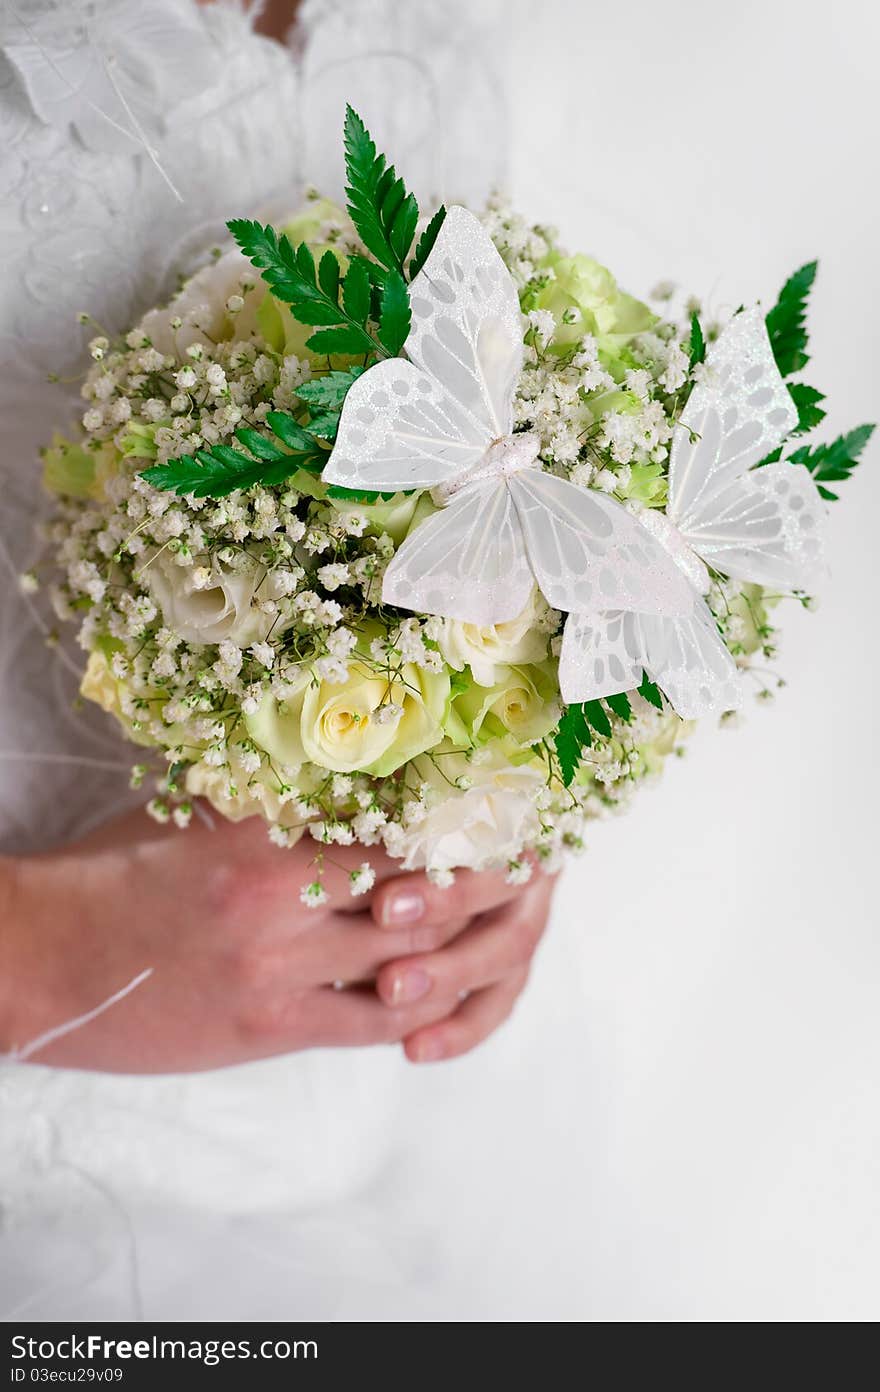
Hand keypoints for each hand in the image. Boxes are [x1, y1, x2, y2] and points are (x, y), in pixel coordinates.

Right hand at [0, 806, 553, 1072]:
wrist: (43, 960)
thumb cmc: (110, 876)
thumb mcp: (189, 813)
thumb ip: (268, 796)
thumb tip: (338, 770)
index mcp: (265, 829)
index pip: (390, 816)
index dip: (460, 813)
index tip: (504, 802)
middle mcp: (282, 893)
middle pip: (420, 885)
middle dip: (489, 875)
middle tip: (537, 862)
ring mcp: (281, 966)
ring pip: (411, 956)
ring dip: (469, 944)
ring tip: (509, 926)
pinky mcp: (271, 1028)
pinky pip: (371, 1022)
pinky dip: (417, 1010)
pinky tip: (441, 1000)